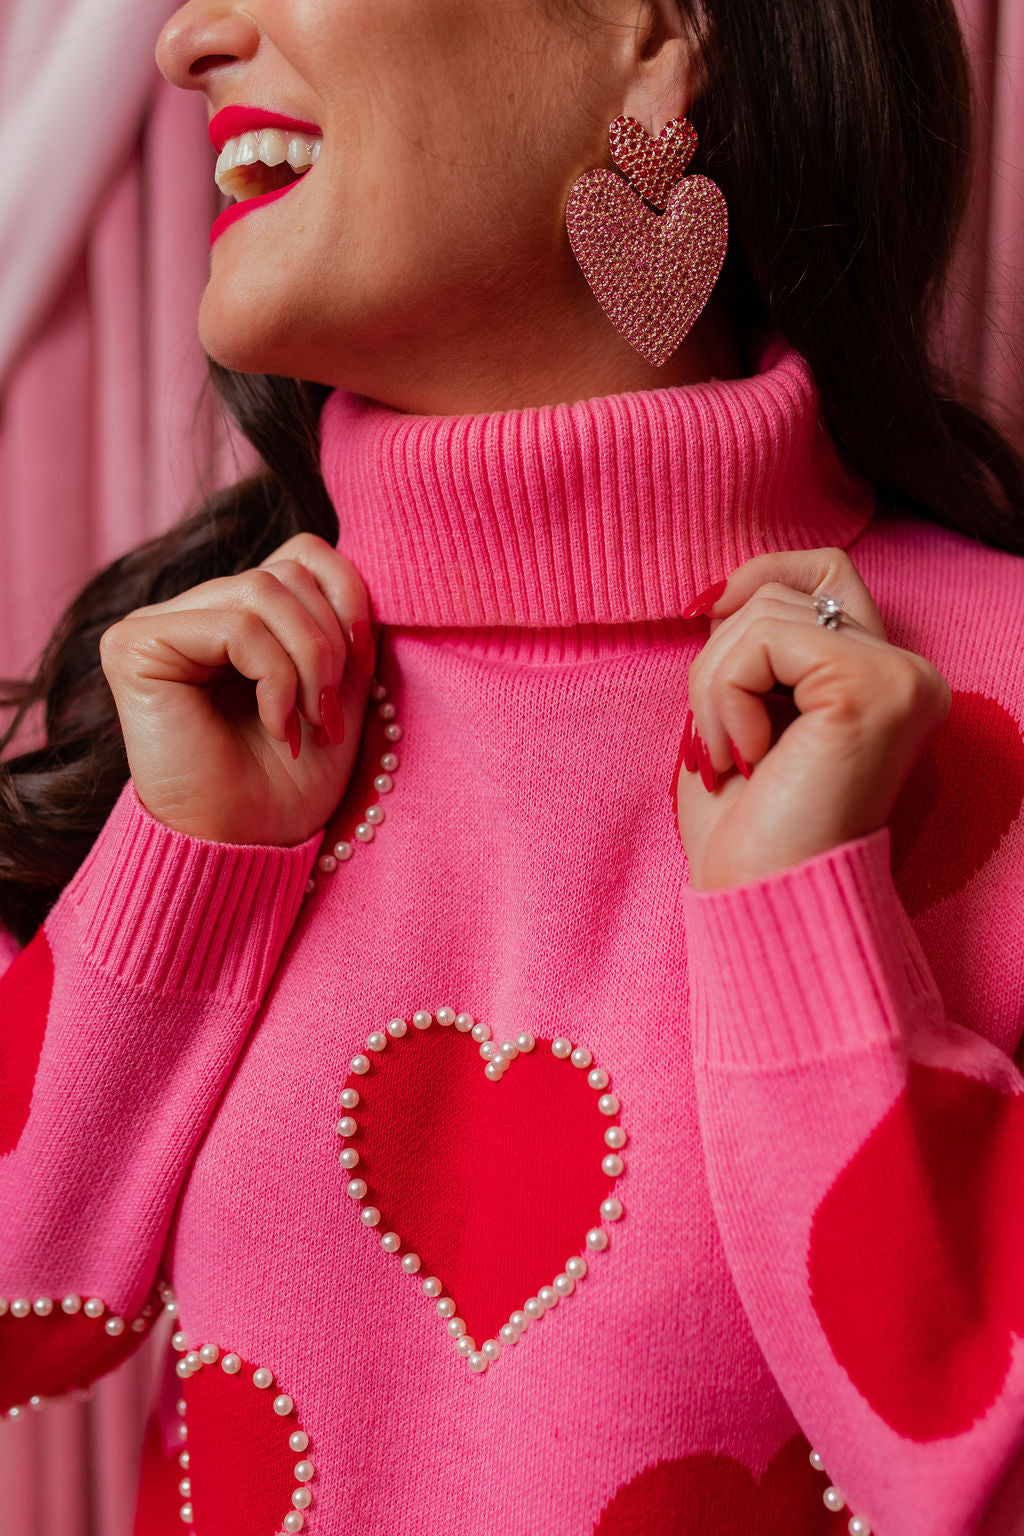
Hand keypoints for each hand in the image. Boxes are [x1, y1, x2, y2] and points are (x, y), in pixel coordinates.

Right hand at [99, 533, 374, 845]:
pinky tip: (275, 727)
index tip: (363, 669)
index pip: (302, 553)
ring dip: (307, 664)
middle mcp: (193, 612)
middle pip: (286, 570)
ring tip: (308, 724)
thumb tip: (359, 561)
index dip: (348, 598)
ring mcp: (159, 625)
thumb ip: (341, 621)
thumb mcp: (337, 687)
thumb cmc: (290, 782)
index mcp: (239, 615)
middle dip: (330, 643)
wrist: (249, 847)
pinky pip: (237, 626)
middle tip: (331, 714)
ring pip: (263, 591)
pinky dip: (275, 678)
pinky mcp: (136, 646)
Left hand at [676, 548, 951, 889]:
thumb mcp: (742, 720)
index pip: (824, 572)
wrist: (766, 904)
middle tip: (717, 744)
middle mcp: (907, 674)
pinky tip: (747, 759)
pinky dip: (727, 696)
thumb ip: (751, 655)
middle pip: (784, 589)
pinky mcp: (871, 687)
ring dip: (714, 686)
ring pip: (766, 609)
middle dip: (720, 657)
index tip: (705, 623)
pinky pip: (764, 639)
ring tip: (730, 758)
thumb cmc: (749, 832)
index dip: (756, 580)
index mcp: (881, 681)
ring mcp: (898, 678)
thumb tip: (723, 595)